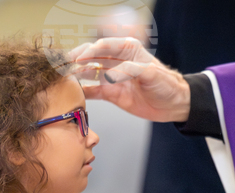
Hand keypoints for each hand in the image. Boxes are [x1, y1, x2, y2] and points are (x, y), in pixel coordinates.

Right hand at [67, 38, 190, 122]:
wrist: (173, 104)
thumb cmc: (166, 84)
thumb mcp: (151, 74)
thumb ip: (131, 70)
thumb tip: (111, 74)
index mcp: (127, 49)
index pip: (103, 46)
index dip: (89, 51)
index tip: (77, 59)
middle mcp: (116, 60)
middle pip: (91, 57)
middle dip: (76, 60)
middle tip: (61, 66)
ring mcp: (112, 76)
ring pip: (89, 72)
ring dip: (76, 75)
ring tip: (62, 78)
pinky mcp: (111, 93)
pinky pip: (93, 91)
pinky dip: (82, 91)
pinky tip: (72, 93)